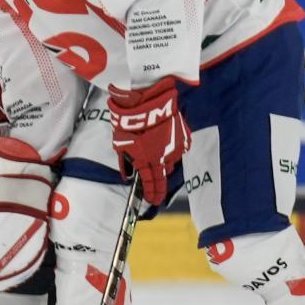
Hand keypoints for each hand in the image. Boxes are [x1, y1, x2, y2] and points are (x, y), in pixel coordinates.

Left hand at [107, 78, 190, 203]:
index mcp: (146, 161)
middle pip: (163, 175)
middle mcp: (162, 158)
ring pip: (171, 160)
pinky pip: (178, 148)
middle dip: (160, 184)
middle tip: (159, 189)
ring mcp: (175, 148)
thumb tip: (127, 175)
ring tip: (157, 150)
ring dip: (164, 160)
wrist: (146, 103)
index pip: (150, 183)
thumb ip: (125, 161)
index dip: (152, 193)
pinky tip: (165, 139)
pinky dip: (172, 147)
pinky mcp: (183, 138)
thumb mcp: (120, 144)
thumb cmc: (129, 123)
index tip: (153, 201)